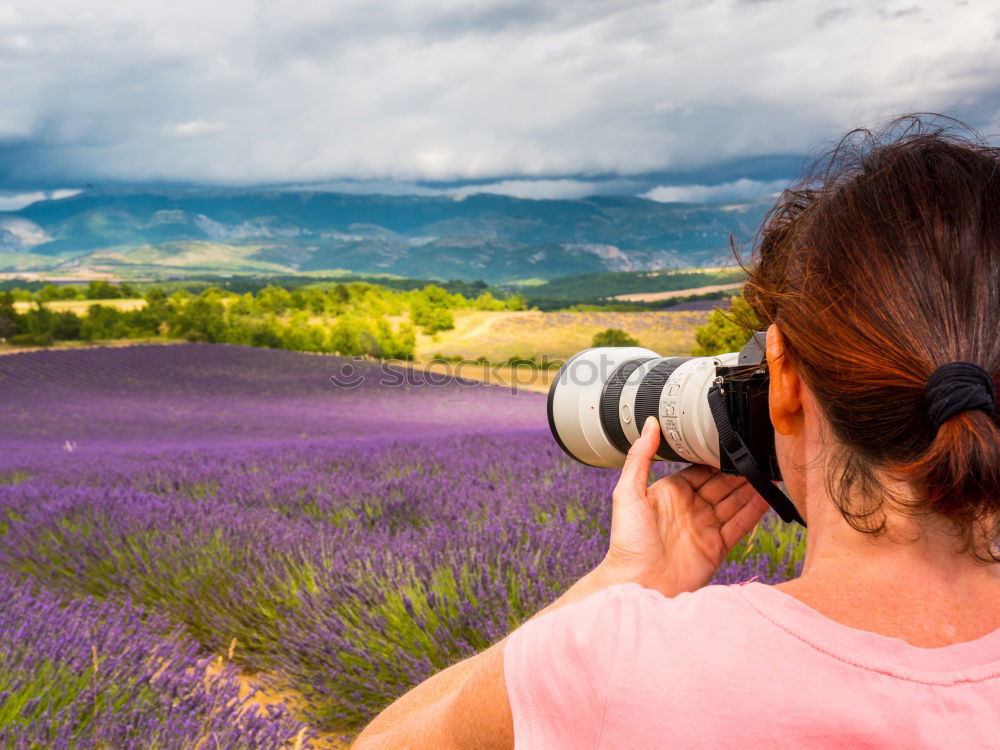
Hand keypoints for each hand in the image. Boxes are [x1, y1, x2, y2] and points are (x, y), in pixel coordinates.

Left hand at [599, 416, 770, 596]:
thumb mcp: (627, 492)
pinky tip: (769, 496)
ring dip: (752, 488)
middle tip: (761, 456)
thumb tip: (649, 424)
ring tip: (771, 472)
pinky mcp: (716, 548)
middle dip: (740, 472)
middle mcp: (689, 509)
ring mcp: (704, 528)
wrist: (637, 584)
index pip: (701, 470)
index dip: (718, 459)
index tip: (735, 444)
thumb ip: (640, 457)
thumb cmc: (627, 541)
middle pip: (722, 485)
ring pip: (734, 503)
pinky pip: (740, 525)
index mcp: (670, 493)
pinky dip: (755, 511)